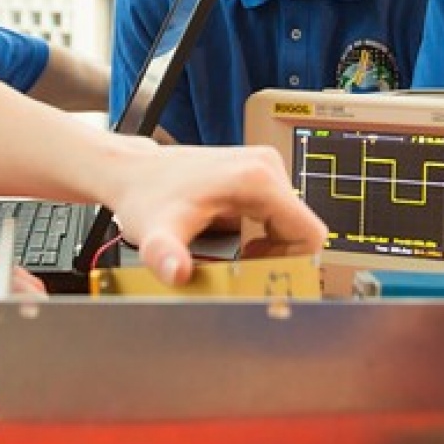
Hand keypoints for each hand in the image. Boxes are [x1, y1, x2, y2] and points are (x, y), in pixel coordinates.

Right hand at [0, 242, 44, 380]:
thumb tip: (24, 310)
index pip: (29, 285)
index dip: (23, 312)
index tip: (16, 327)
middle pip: (37, 304)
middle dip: (25, 327)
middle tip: (0, 345)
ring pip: (32, 326)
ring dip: (19, 343)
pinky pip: (15, 349)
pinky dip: (9, 361)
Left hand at [107, 142, 325, 283]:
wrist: (133, 172)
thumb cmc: (145, 197)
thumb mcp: (154, 232)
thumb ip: (166, 256)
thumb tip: (177, 273)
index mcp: (258, 179)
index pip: (310, 234)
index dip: (291, 265)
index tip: (259, 276)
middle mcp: (267, 168)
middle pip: (300, 231)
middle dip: (277, 259)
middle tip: (241, 272)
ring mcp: (263, 169)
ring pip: (289, 226)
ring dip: (269, 250)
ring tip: (234, 259)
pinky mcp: (257, 176)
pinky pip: (276, 218)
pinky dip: (262, 239)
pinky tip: (233, 246)